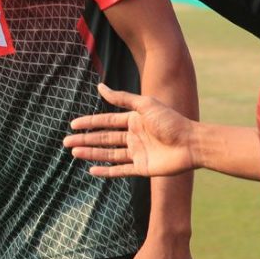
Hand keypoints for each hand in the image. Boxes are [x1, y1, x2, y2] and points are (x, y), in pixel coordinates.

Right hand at [64, 83, 198, 177]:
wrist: (193, 144)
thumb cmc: (171, 121)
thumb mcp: (145, 105)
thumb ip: (122, 98)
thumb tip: (100, 86)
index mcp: (134, 120)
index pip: (106, 122)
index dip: (89, 123)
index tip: (73, 125)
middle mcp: (134, 136)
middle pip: (104, 138)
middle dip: (85, 140)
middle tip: (66, 142)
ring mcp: (138, 153)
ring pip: (109, 154)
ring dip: (91, 153)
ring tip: (74, 154)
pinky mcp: (143, 168)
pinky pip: (120, 170)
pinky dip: (106, 171)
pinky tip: (92, 171)